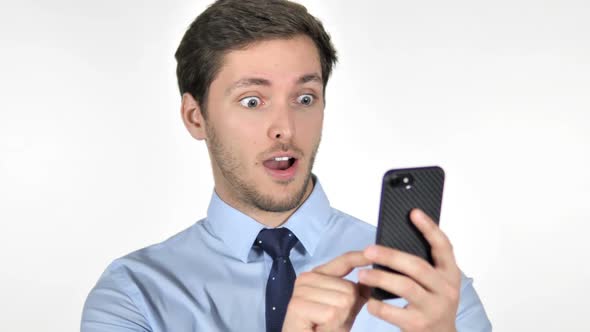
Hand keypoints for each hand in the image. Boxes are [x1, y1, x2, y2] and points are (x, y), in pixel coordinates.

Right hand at [282, 251, 371, 331]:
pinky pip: (332, 314)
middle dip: (348, 310)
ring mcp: (301, 291)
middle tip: (331, 322)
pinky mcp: (298, 306)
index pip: (342, 262)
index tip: (372, 254)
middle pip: (349, 288)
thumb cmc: (321, 330)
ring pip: (343, 301)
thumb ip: (354, 294)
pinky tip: (319, 329)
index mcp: (316, 276)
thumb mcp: (344, 311)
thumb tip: (367, 282)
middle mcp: (306, 279)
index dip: (359, 258)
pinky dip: (332, 327)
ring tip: (324, 326)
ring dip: (340, 321)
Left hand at [358, 209, 460, 331]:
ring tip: (363, 273)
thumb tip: (393, 241)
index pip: (443, 246)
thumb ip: (422, 265)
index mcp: (449, 274)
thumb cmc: (432, 305)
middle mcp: (446, 290)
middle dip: (391, 255)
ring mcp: (434, 308)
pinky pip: (394, 312)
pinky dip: (378, 305)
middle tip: (369, 250)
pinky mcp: (419, 325)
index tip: (413, 212)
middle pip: (417, 266)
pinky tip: (369, 300)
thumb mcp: (435, 283)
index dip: (429, 228)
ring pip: (405, 287)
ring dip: (380, 277)